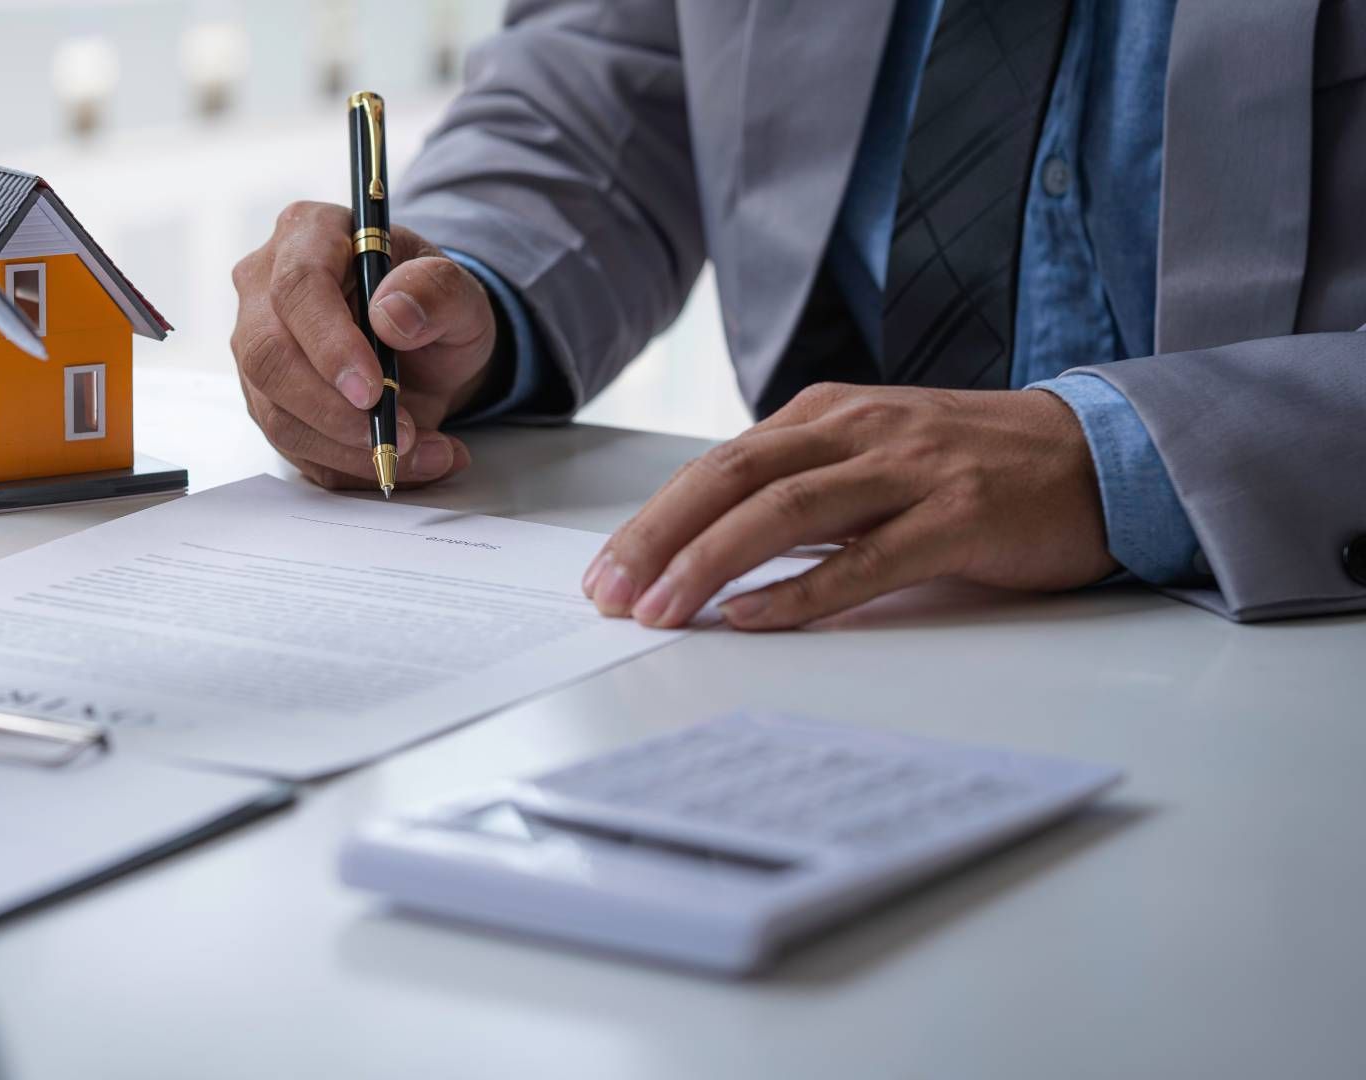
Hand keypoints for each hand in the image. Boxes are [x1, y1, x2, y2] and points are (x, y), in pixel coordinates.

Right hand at [230, 200, 498, 488]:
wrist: (424, 345)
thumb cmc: (431, 304)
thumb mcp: (459, 291)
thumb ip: (437, 291)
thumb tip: (392, 315)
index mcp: (309, 234)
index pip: (298, 286)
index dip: (330, 344)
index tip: (372, 390)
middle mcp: (265, 287)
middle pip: (269, 355)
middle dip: (332, 411)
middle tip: (398, 436)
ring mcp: (257, 347)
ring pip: (276, 412)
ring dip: (350, 450)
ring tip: (425, 453)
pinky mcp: (266, 399)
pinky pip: (294, 446)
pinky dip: (350, 467)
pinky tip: (404, 462)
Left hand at [582, 385, 1118, 629]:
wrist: (1098, 453)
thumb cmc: (972, 465)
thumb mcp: (871, 454)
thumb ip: (798, 487)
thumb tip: (706, 544)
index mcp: (827, 414)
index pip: (717, 464)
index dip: (653, 520)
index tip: (606, 572)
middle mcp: (860, 430)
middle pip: (733, 478)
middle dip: (660, 538)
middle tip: (610, 594)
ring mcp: (911, 470)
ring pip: (786, 511)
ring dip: (712, 563)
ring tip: (662, 610)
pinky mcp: (960, 517)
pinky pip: (865, 558)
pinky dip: (803, 592)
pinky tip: (753, 618)